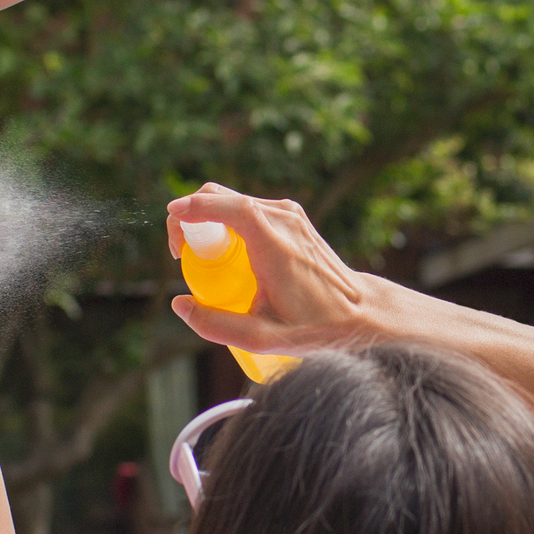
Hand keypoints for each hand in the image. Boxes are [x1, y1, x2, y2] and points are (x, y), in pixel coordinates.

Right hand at [165, 184, 385, 352]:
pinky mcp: (293, 217)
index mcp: (274, 242)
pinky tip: (229, 254)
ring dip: (209, 220)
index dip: (191, 209)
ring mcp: (290, 214)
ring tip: (204, 259)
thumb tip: (180, 304)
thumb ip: (216, 325)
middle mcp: (283, 218)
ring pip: (234, 201)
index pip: (225, 206)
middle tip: (181, 253)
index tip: (172, 225)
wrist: (360, 312)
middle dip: (192, 216)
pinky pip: (249, 209)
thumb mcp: (261, 337)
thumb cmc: (315, 327)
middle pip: (222, 196)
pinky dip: (228, 222)